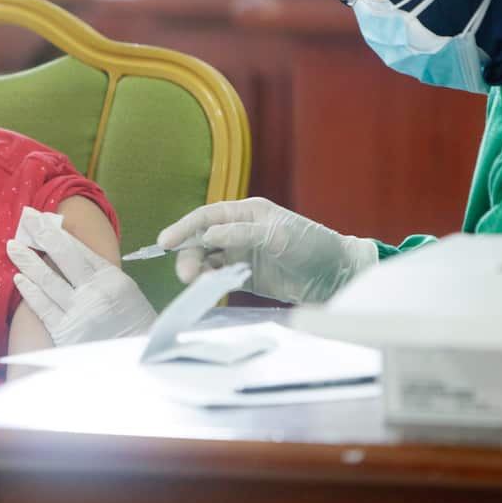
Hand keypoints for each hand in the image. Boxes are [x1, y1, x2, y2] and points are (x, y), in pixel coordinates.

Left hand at [7, 210, 155, 345]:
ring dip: (27, 261)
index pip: (79, 248)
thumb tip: (74, 252)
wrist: (136, 361)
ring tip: (13, 246)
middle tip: (25, 218)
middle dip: (42, 235)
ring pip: (47, 280)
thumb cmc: (132, 324)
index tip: (43, 218)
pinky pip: (43, 308)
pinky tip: (19, 278)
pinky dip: (30, 291)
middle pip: (63, 257)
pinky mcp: (66, 333)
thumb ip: (102, 274)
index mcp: (111, 278)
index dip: (57, 232)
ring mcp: (79, 312)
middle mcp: (95, 292)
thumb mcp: (126, 292)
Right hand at [156, 197, 377, 303]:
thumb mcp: (278, 234)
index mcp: (247, 212)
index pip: (207, 216)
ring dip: (199, 271)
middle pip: (202, 241)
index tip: (165, 242)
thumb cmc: (312, 244)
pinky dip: (212, 284)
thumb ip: (242, 233)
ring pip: (208, 261)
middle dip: (189, 256)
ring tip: (199, 284)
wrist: (336, 275)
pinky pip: (220, 279)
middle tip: (187, 276)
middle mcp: (240, 232)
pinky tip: (211, 290)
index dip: (184, 228)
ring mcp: (242, 255)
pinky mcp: (247, 278)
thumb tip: (209, 234)